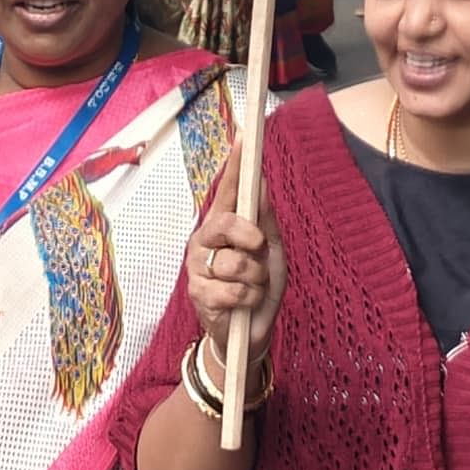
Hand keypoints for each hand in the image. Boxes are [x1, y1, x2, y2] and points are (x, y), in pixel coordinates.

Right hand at [181, 160, 279, 341]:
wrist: (252, 332)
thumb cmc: (261, 286)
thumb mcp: (271, 251)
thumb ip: (265, 219)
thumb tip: (261, 182)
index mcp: (224, 225)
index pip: (228, 190)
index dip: (236, 165)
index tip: (245, 137)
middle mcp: (206, 240)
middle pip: (225, 223)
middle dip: (249, 237)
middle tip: (259, 249)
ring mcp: (198, 267)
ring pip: (232, 262)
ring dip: (255, 278)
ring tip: (254, 286)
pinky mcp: (198, 294)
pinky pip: (230, 290)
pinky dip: (248, 298)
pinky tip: (244, 303)